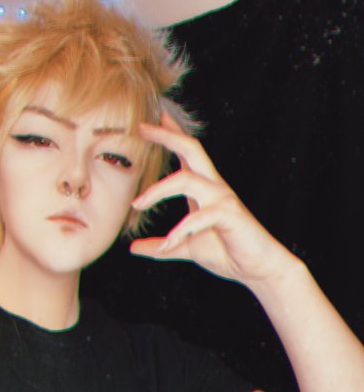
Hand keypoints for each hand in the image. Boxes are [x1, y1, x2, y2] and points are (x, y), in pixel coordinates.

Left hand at [130, 112, 294, 287]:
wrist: (258, 269)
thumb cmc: (227, 252)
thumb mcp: (186, 248)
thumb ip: (161, 246)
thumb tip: (134, 248)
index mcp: (204, 189)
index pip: (186, 155)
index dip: (169, 135)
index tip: (146, 123)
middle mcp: (214, 187)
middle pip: (191, 150)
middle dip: (167, 136)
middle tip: (141, 127)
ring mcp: (223, 198)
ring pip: (186, 179)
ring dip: (158, 190)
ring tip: (137, 205)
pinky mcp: (229, 215)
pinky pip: (197, 217)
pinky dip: (178, 232)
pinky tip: (165, 246)